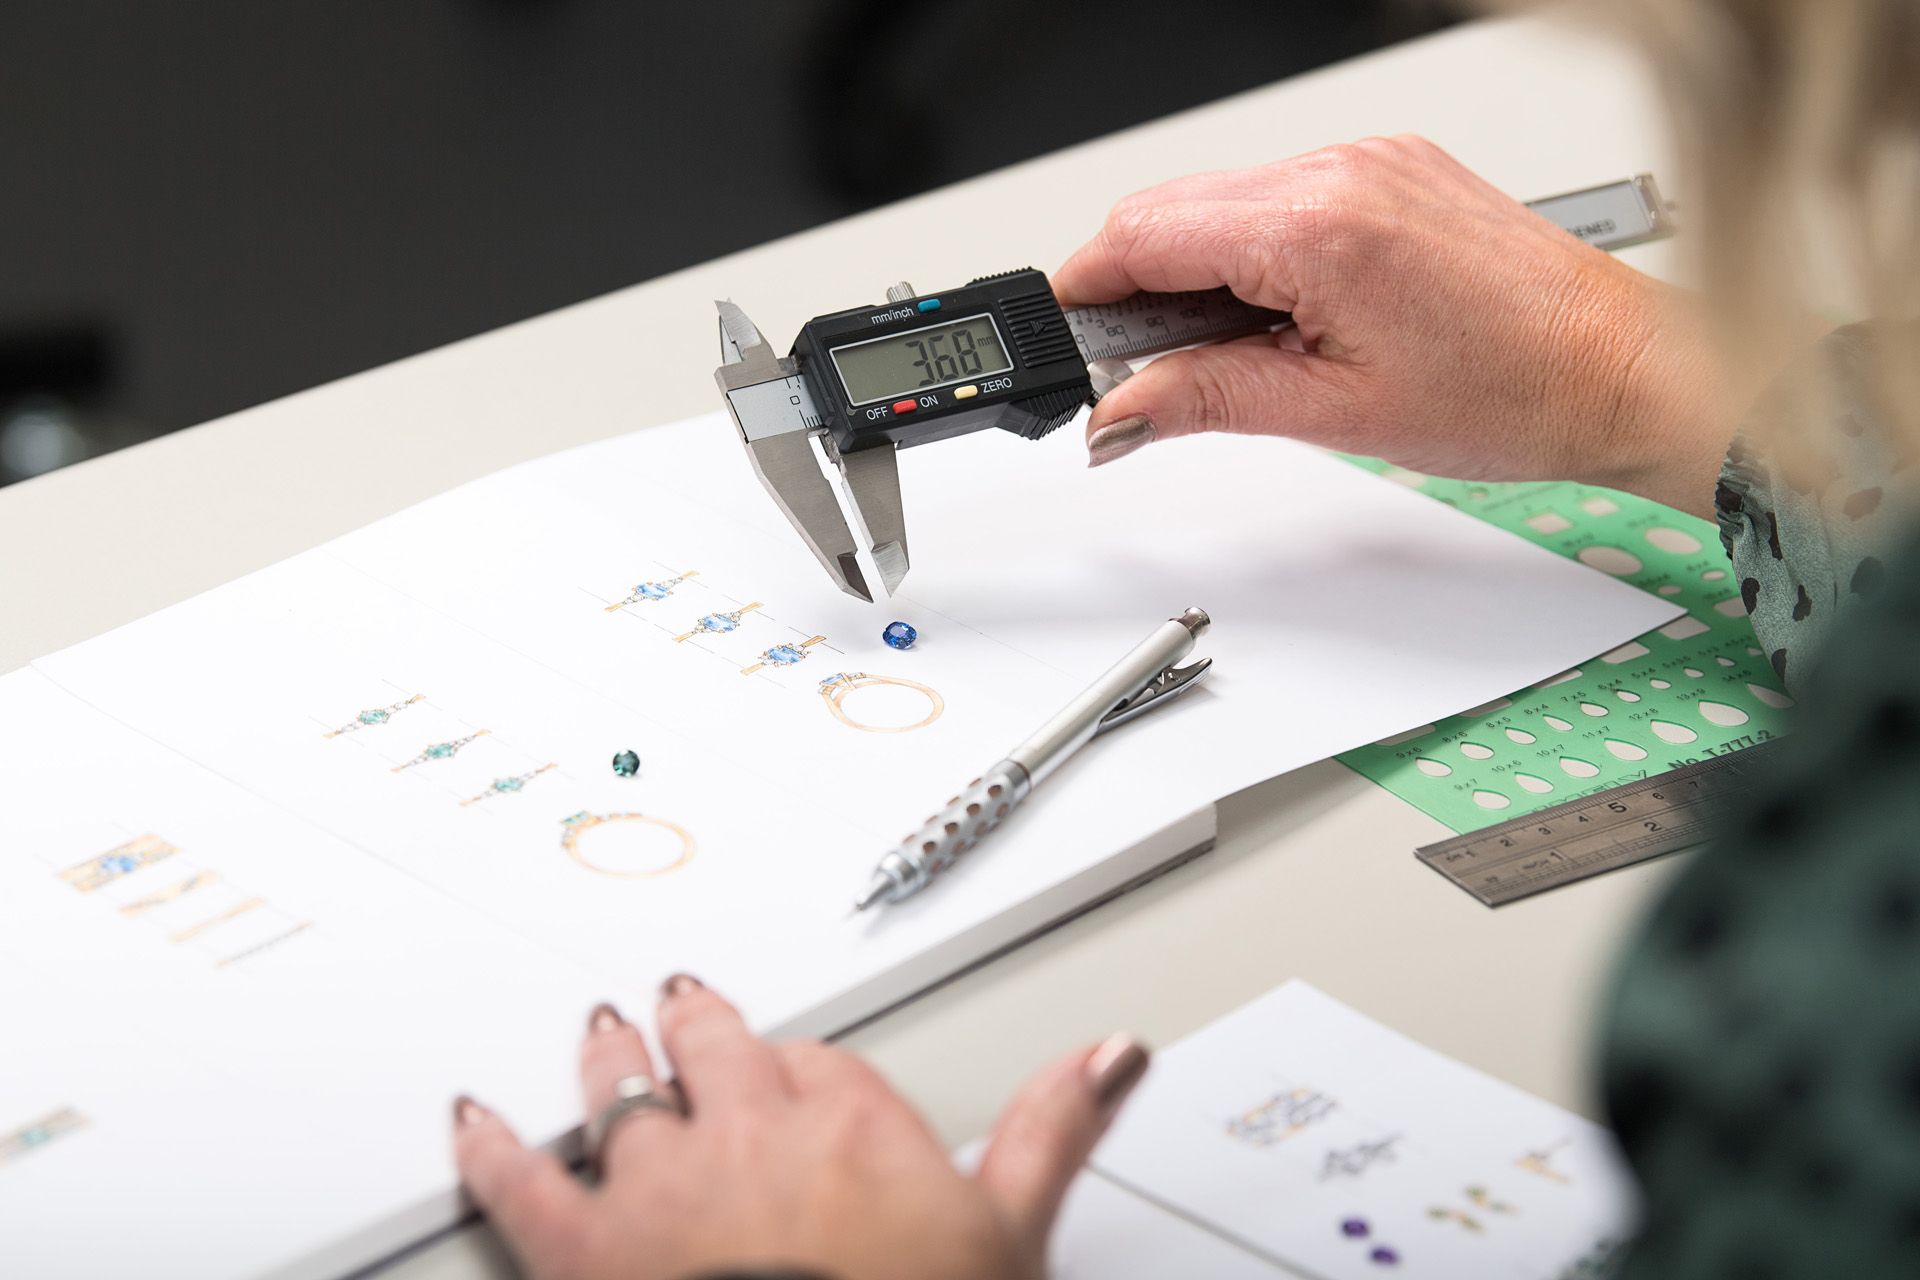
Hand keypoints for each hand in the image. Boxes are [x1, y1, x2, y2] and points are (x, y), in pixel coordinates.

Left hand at [452, 976, 1149, 1279]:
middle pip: (713, 1051)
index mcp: (844, 1119)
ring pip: (620, 1094)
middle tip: (681, 996)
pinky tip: (470, 1124)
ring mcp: (659, 1188)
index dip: (810, 1067)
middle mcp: (744, 1131)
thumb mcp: (1011, 1235)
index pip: (821, 1059)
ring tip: (601, 1027)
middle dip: (697, 1023)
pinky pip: (522, 1184)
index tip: (806, 1069)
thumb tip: (1110, 1058)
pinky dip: (490, 1150)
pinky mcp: (585, 1251)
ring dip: (608, 1057)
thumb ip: (1053, 1130)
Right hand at [1055, 136, 1733, 517]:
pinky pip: (1278, 198)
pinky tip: (1275, 317)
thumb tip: (1119, 411)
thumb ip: (1204, 399)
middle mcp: (1340, 170)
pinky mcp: (1390, 169)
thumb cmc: (1515, 390)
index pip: (1144, 233)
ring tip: (1226, 355)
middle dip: (1135, 290)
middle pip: (1170, 210)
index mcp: (1317, 225)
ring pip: (1221, 202)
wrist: (1621, 371)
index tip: (1070, 348)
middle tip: (1143, 375)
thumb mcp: (1333, 416)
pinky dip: (1250, 255)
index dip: (1085, 293)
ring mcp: (1369, 161)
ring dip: (1193, 275)